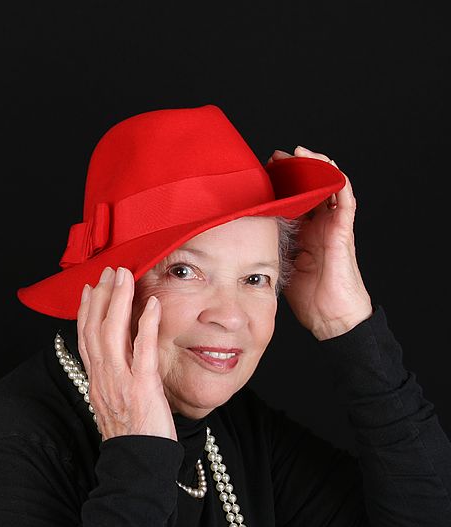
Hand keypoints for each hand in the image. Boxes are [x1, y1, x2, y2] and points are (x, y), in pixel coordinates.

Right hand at [76, 266, 176, 440]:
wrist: (136, 467)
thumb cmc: (132, 440)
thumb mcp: (116, 406)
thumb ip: (114, 382)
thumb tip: (118, 363)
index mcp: (97, 382)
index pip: (85, 339)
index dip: (86, 311)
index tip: (90, 290)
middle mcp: (103, 378)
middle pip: (94, 329)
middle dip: (100, 297)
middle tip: (108, 272)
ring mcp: (120, 381)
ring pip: (112, 333)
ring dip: (118, 300)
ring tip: (125, 276)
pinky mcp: (142, 387)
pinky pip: (142, 349)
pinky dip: (145, 324)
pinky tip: (152, 304)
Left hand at [268, 146, 372, 339]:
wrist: (331, 317)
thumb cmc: (308, 296)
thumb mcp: (278, 265)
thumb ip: (265, 250)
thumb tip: (236, 242)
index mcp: (303, 232)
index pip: (292, 200)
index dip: (279, 184)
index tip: (259, 171)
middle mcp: (318, 225)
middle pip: (309, 188)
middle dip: (294, 170)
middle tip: (275, 157)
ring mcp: (332, 226)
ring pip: (328, 187)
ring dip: (316, 168)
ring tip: (299, 154)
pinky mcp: (343, 231)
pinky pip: (345, 201)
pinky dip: (337, 182)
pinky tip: (326, 168)